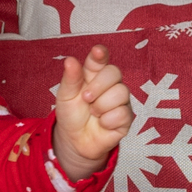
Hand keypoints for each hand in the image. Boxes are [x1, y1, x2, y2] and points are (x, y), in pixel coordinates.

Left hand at [52, 44, 131, 179]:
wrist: (75, 140)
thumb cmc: (72, 114)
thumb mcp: (65, 96)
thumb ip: (70, 78)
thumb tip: (70, 60)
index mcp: (94, 74)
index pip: (100, 59)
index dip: (100, 54)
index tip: (97, 51)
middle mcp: (110, 84)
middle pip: (114, 72)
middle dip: (98, 85)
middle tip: (86, 98)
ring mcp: (120, 100)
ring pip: (121, 92)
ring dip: (101, 105)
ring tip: (93, 113)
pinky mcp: (126, 117)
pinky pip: (123, 113)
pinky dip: (107, 121)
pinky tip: (102, 123)